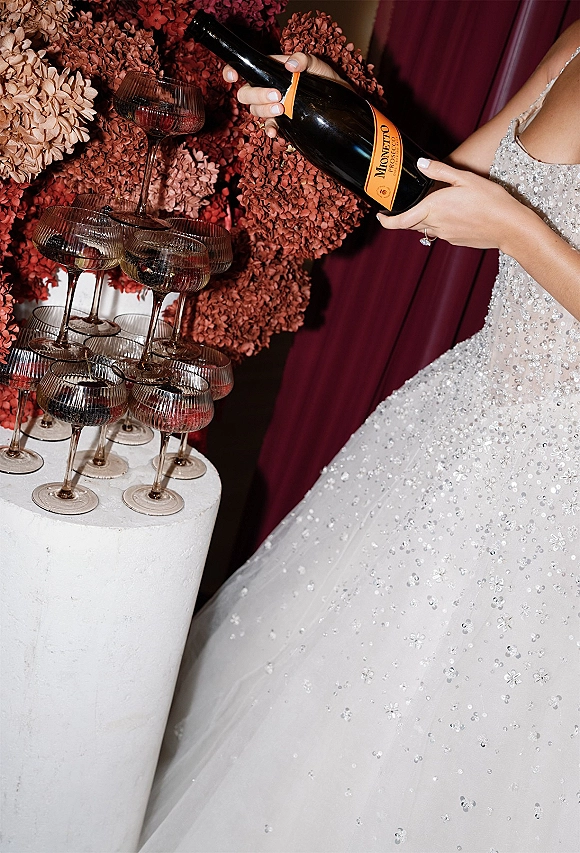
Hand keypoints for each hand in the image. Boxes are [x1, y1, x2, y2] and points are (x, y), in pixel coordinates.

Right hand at [222, 53, 347, 137]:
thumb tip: (291, 65)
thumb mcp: (317, 65)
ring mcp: (273, 106)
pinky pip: (268, 127)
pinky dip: (270, 130)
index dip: (232, 71)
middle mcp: (268, 88)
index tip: (232, 78)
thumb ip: (305, 59)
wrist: (339, 104)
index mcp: (272, 70)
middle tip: (277, 96)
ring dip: (265, 111)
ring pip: (255, 110)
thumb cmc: (326, 79)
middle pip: (246, 94)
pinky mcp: (282, 122)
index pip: (246, 69)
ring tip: (282, 109)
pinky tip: (275, 132)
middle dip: (257, 95)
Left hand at [376, 158, 525, 251]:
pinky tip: (455, 214)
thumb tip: (421, 164)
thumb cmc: (490, 200)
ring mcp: (446, 236)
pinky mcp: (456, 241)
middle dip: (405, 217)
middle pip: (412, 224)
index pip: (400, 221)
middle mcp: (436, 225)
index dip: (386, 221)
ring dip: (423, 220)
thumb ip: (441, 171)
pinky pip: (441, 233)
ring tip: (433, 206)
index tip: (380, 216)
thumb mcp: (465, 178)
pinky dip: (440, 224)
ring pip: (426, 228)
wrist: (509, 226)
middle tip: (403, 207)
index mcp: (433, 208)